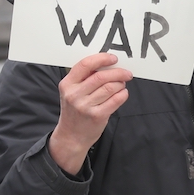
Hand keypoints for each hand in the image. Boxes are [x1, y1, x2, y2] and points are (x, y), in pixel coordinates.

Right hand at [48, 53, 131, 174]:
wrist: (71, 136)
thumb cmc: (74, 111)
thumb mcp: (71, 92)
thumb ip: (84, 78)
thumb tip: (107, 64)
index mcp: (67, 84)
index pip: (85, 65)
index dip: (102, 59)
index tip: (113, 58)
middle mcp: (74, 95)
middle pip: (101, 76)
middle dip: (118, 72)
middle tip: (126, 73)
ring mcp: (85, 106)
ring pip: (110, 87)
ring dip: (120, 83)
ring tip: (122, 84)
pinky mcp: (97, 116)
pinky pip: (115, 100)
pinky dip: (123, 94)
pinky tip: (122, 93)